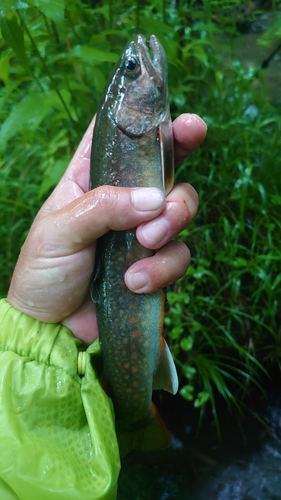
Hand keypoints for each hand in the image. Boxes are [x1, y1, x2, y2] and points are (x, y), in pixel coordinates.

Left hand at [7, 113, 205, 343]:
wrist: (52, 328)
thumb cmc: (43, 272)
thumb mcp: (59, 230)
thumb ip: (103, 207)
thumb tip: (154, 199)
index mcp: (90, 178)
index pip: (121, 136)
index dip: (149, 121)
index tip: (178, 121)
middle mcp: (122, 199)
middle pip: (168, 170)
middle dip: (175, 180)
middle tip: (163, 210)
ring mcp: (141, 231)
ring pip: (180, 212)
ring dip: (170, 228)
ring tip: (144, 246)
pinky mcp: (154, 263)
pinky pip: (178, 256)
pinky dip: (161, 269)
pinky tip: (134, 282)